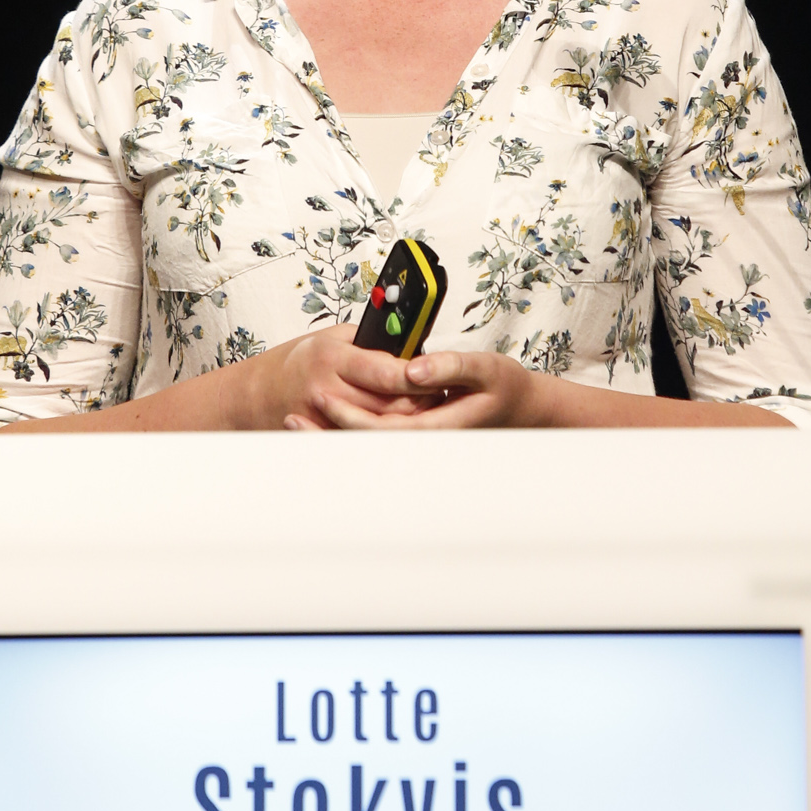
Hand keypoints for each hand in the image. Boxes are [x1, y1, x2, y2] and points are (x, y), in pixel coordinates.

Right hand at [257, 327, 440, 431]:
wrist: (258, 394)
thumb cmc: (297, 362)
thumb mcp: (332, 337)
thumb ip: (369, 342)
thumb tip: (408, 346)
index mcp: (333, 357)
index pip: (388, 372)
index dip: (419, 376)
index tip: (438, 373)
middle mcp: (328, 390)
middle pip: (390, 405)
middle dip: (421, 400)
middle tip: (439, 392)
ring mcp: (325, 419)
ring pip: (382, 426)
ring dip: (408, 420)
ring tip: (423, 409)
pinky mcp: (324, 438)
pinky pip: (364, 439)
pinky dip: (385, 433)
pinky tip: (397, 425)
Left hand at [313, 347, 548, 431]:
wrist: (521, 408)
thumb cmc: (503, 388)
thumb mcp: (484, 368)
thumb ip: (449, 367)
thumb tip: (413, 369)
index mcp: (436, 426)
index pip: (383, 429)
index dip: (349, 418)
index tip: (322, 400)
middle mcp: (423, 438)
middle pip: (367, 443)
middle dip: (327, 433)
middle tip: (290, 419)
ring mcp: (417, 438)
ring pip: (368, 443)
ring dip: (331, 435)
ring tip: (294, 423)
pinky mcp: (414, 431)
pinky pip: (376, 434)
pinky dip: (347, 430)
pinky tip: (323, 421)